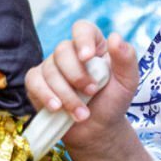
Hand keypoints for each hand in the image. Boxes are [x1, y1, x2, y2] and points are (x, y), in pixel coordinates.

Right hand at [24, 22, 138, 155]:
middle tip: (91, 93)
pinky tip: (57, 108)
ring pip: (50, 70)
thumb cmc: (113, 103)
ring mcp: (51, 67)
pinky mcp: (37, 83)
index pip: (82, 29)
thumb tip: (115, 36)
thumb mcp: (127, 82)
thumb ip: (126, 59)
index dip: (82, 39)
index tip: (88, 57)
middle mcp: (69, 53)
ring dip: (67, 95)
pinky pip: (33, 81)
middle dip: (76, 76)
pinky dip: (45, 95)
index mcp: (92, 46)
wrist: (97, 131)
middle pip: (63, 50)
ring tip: (81, 114)